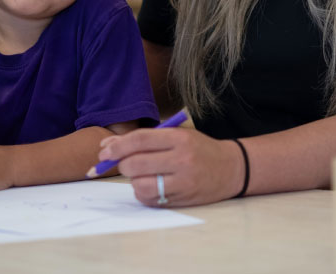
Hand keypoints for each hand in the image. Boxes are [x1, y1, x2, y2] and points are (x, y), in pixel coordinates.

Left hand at [97, 127, 245, 206]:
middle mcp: (181, 160)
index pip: (141, 139)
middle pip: (136, 163)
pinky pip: (150, 199)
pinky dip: (142, 192)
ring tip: (140, 173)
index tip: (104, 149)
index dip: (118, 145)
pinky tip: (149, 184)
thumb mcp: (179, 134)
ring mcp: (182, 182)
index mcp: (179, 138)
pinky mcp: (182, 199)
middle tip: (121, 162)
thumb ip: (147, 139)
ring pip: (140, 184)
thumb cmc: (199, 148)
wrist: (231, 168)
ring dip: (133, 180)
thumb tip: (109, 145)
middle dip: (121, 163)